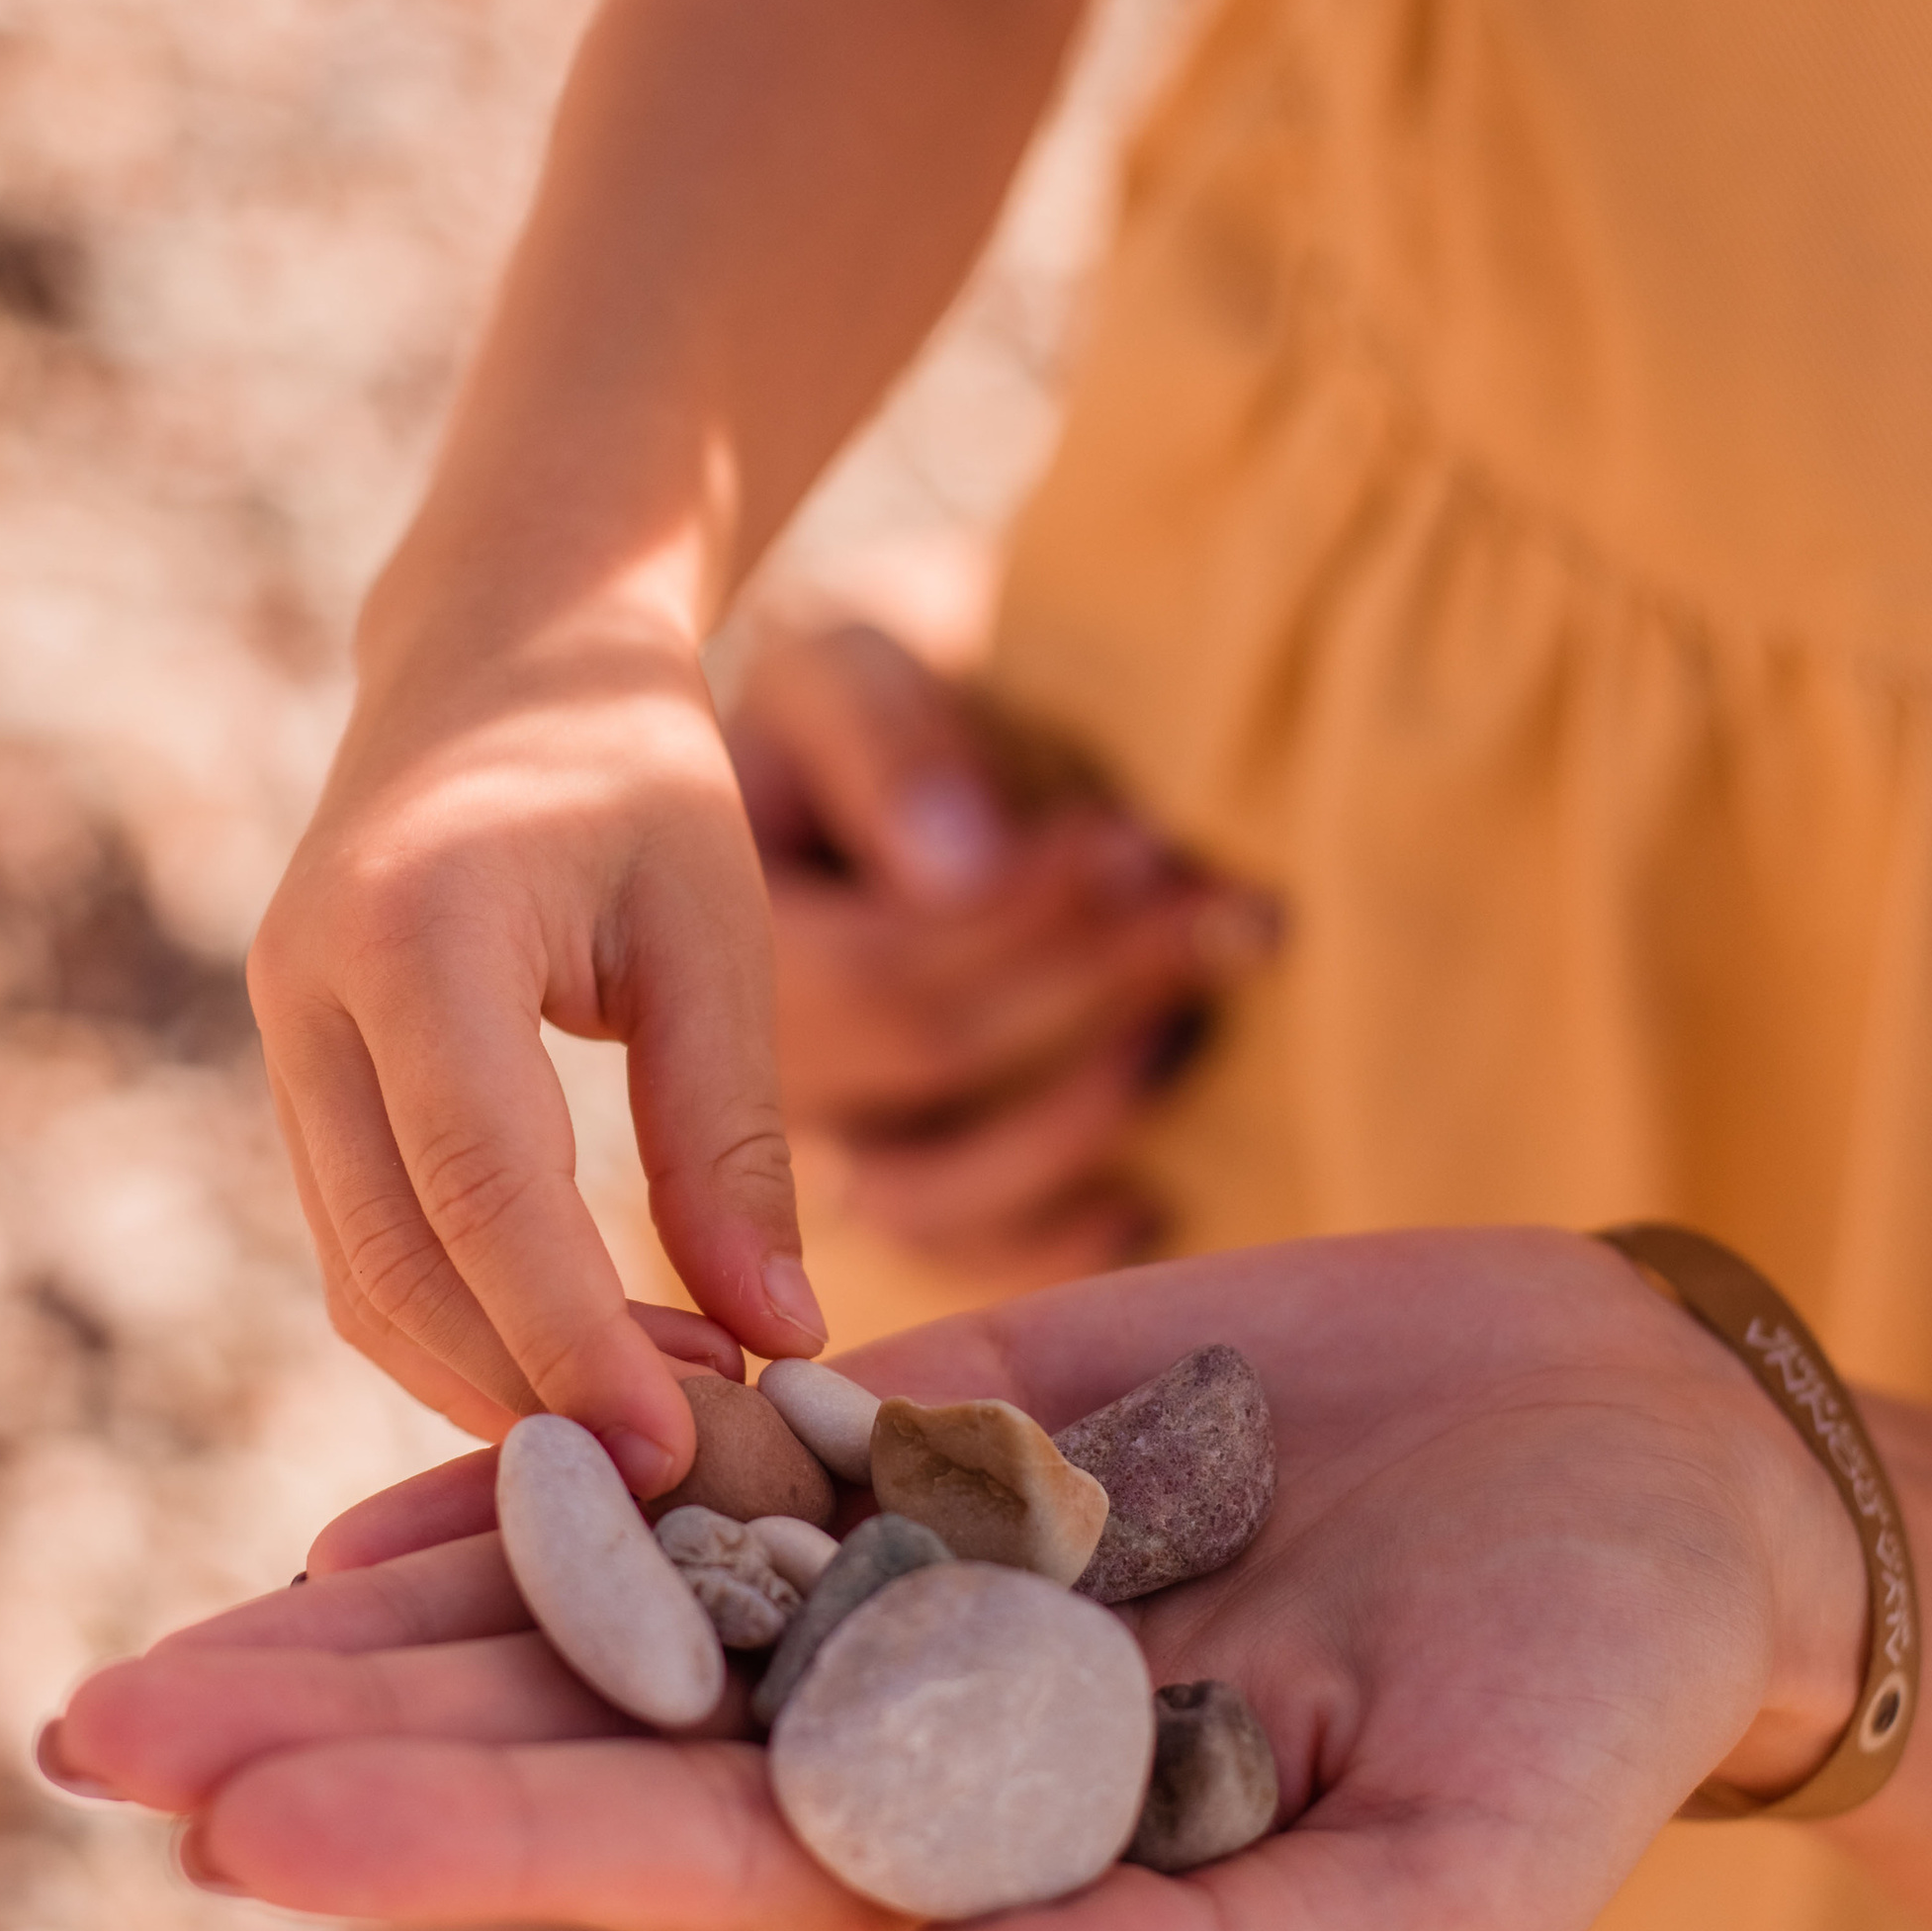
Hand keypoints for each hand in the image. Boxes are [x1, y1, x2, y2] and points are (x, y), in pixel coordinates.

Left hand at [48, 1230, 1867, 1930]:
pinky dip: (578, 1431)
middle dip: (347, 1724)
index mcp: (989, 1854)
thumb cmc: (1588, 1719)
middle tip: (95, 1724)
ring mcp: (922, 1561)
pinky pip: (735, 1427)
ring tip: (188, 1609)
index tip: (234, 1825)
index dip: (452, 1831)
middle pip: (579, 1721)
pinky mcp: (967, 1419)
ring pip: (620, 1573)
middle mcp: (911, 1720)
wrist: (1655, 1482)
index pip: (666, 1851)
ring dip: (409, 1589)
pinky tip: (413, 1451)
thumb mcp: (1431, 1889)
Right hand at [248, 602, 825, 1491]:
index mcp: (413, 931)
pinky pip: (363, 1242)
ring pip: (362, 1277)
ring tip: (656, 1416)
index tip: (674, 1455)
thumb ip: (730, 1138)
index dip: (571, 1341)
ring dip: (494, 1374)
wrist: (498, 655)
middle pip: (396, 1262)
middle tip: (685, 1467)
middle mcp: (307, 990)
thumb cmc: (631, 770)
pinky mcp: (295, 1076)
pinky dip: (463, 1322)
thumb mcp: (714, 932)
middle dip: (531, 1387)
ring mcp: (279, 1037)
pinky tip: (585, 1356)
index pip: (482, 1189)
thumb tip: (776, 1344)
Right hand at [729, 622, 1278, 1282]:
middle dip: (1096, 979)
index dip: (1027, 918)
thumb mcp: (834, 674)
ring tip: (1189, 1019)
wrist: (775, 771)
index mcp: (704, 944)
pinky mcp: (862, 1180)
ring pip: (936, 1189)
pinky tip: (1151, 1204)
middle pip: (932, 1061)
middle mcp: (726, 1070)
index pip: (888, 970)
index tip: (1137, 841)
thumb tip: (963, 874)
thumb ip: (886, 749)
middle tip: (1227, 903)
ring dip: (1084, 1111)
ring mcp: (798, 1143)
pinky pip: (944, 1256)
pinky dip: (1049, 1249)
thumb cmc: (821, 712)